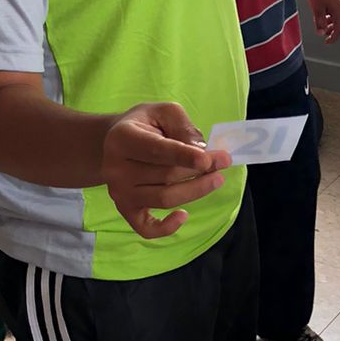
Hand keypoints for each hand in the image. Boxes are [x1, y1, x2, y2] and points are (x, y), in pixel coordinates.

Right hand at [102, 103, 231, 239]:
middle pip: (165, 175)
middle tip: (224, 161)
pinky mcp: (125, 210)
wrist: (115, 142)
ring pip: (164, 199)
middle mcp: (115, 168)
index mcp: (123, 138)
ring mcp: (119, 192)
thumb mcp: (164, 112)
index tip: (210, 159)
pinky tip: (184, 215)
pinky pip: (146, 228)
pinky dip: (167, 228)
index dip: (185, 156)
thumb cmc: (145, 125)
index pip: (157, 150)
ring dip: (195, 191)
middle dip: (200, 170)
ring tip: (216, 179)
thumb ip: (184, 127)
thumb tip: (202, 152)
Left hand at [309, 0, 339, 42]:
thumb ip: (319, 22)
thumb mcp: (317, 9)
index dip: (332, 38)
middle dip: (330, 29)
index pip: (338, 31)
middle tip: (321, 31)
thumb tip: (320, 32)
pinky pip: (339, 11)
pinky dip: (332, 15)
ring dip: (330, 22)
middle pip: (339, 24)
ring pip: (339, 18)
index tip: (327, 41)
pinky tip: (324, 12)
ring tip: (321, 20)